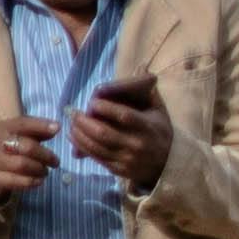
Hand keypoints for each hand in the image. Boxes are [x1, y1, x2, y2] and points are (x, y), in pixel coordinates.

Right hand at [0, 112, 57, 209]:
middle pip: (25, 147)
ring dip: (38, 169)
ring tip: (45, 172)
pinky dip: (30, 182)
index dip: (41, 125)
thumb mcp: (18, 135)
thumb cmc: (6, 147)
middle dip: (44, 155)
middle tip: (56, 161)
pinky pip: (14, 181)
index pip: (23, 123)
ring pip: (21, 165)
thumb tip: (55, 128)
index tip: (57, 128)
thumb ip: (36, 131)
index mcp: (2, 128)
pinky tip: (38, 181)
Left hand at [75, 75, 170, 197]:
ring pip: (97, 147)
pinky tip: (74, 138)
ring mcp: (126, 159)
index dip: (106, 108)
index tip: (93, 102)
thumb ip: (149, 91)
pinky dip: (82, 147)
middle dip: (84, 122)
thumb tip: (140, 67)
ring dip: (79, 135)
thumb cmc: (161, 132)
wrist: (167, 164)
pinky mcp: (118, 170)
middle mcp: (135, 144)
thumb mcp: (159, 111)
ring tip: (71, 123)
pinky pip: (96, 158)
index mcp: (146, 127)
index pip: (124, 116)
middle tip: (72, 112)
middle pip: (104, 133)